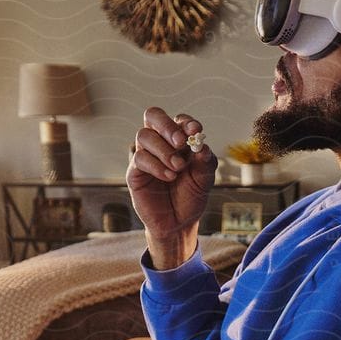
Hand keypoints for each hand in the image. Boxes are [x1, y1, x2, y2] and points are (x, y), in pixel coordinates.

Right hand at [126, 106, 216, 240]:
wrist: (179, 223)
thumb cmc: (191, 197)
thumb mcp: (205, 179)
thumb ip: (205, 161)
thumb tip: (202, 146)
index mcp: (179, 140)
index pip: (178, 120)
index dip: (186, 122)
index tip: (196, 130)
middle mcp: (160, 143)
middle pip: (152, 116)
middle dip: (167, 125)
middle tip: (180, 142)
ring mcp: (146, 156)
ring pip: (144, 136)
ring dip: (163, 150)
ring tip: (178, 168)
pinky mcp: (135, 173)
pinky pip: (139, 158)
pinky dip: (156, 165)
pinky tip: (169, 177)